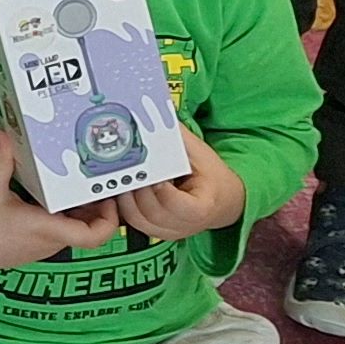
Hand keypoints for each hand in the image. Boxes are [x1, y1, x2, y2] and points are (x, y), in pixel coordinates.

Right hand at [0, 126, 126, 272]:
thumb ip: (1, 160)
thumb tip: (3, 133)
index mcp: (47, 229)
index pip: (94, 236)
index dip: (110, 218)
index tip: (108, 196)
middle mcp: (50, 241)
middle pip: (87, 229)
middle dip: (93, 206)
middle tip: (91, 180)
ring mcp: (42, 247)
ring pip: (72, 229)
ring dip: (76, 210)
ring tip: (71, 183)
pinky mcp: (31, 246)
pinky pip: (56, 231)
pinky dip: (60, 215)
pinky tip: (46, 196)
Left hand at [108, 125, 248, 242]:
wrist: (221, 199)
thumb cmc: (209, 173)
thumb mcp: (198, 152)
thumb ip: (175, 136)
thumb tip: (151, 110)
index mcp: (204, 207)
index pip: (180, 207)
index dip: (163, 192)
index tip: (154, 174)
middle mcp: (187, 226)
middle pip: (153, 214)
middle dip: (137, 190)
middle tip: (128, 170)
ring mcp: (171, 233)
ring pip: (139, 221)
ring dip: (126, 198)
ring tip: (124, 176)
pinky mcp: (157, 233)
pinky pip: (133, 223)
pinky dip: (124, 206)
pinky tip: (123, 187)